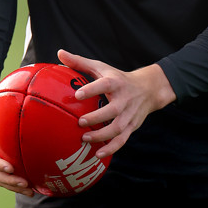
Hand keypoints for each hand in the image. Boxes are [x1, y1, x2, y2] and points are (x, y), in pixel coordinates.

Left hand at [57, 49, 175, 158]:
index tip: (77, 95)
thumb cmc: (118, 78)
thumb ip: (80, 62)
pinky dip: (112, 148)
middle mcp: (124, 99)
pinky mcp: (131, 126)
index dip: (92, 89)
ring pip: (118, 128)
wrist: (148, 89)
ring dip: (102, 135)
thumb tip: (59, 53)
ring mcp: (129, 114)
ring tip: (84, 138)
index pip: (105, 84)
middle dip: (97, 117)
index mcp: (116, 82)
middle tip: (80, 121)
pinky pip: (122, 140)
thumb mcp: (102, 67)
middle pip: (113, 110)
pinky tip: (98, 154)